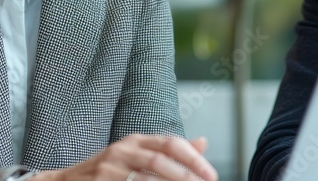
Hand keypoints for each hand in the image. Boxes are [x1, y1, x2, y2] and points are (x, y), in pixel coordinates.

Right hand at [31, 135, 216, 180]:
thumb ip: (167, 151)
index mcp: (135, 141)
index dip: (193, 158)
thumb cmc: (106, 172)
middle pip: (160, 159)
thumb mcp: (136, 155)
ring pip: (147, 178)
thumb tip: (203, 143)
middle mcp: (123, 150)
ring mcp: (109, 169)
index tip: (211, 175)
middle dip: (186, 175)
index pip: (170, 142)